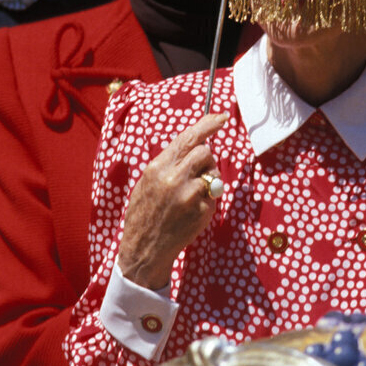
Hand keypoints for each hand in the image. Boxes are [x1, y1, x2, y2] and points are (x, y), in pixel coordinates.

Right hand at [117, 113, 227, 288]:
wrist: (144, 248)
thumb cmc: (145, 213)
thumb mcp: (147, 181)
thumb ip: (169, 163)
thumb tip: (194, 145)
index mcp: (158, 168)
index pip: (188, 138)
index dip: (208, 124)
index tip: (222, 117)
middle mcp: (174, 179)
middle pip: (205, 152)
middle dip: (206, 159)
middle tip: (197, 172)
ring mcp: (190, 196)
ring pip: (212, 173)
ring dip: (208, 179)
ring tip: (190, 195)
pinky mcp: (202, 211)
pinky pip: (214, 195)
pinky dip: (207, 200)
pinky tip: (191, 211)